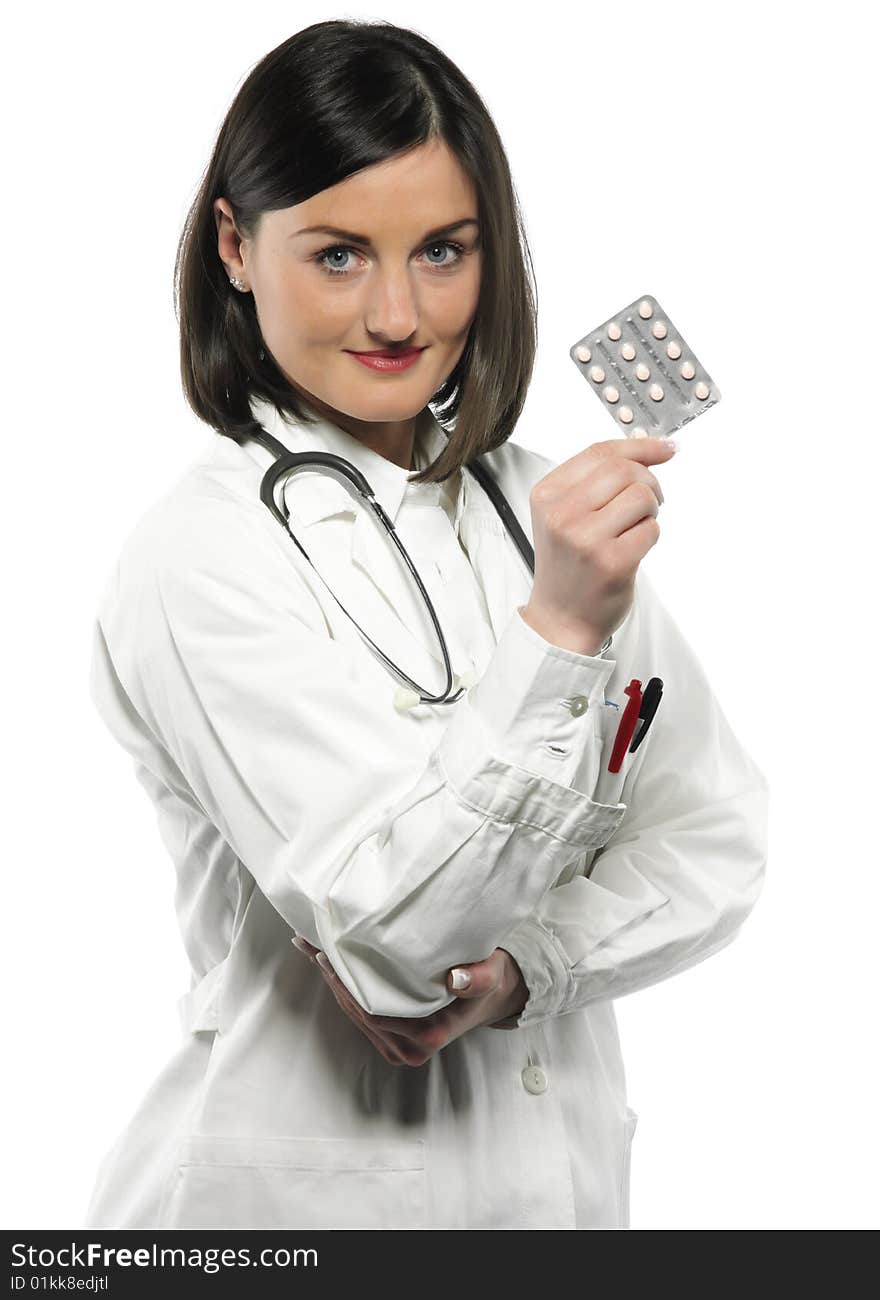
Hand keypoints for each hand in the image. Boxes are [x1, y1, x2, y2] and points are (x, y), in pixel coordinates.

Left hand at [291, 935, 528, 1066]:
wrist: (494, 998)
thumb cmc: (489, 980)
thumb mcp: (491, 974)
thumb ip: (478, 979)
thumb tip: (457, 981)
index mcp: (429, 1036)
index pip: (374, 1011)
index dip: (348, 984)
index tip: (329, 954)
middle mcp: (409, 1049)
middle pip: (357, 1012)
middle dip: (333, 977)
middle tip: (311, 943)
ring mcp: (398, 1047)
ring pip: (354, 1014)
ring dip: (333, 982)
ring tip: (312, 949)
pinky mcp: (392, 1040)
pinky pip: (360, 1014)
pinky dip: (343, 989)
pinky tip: (328, 965)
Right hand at [521, 435, 676, 653]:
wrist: (561, 617)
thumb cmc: (570, 563)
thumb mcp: (565, 514)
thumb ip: (597, 480)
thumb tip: (655, 448)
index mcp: (547, 495)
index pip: (599, 452)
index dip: (640, 446)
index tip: (666, 448)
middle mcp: (561, 514)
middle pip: (624, 470)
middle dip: (649, 482)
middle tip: (650, 502)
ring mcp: (585, 539)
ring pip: (642, 496)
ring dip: (651, 509)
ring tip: (638, 526)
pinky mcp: (611, 562)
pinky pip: (651, 529)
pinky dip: (651, 535)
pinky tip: (633, 548)